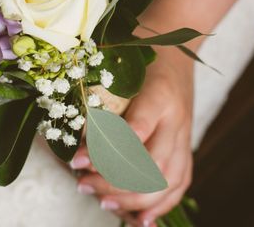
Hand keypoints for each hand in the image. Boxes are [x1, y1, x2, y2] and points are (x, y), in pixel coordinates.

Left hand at [72, 48, 194, 225]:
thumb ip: (98, 86)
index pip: (136, 131)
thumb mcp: (117, 58)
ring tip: (103, 203)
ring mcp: (185, 134)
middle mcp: (176, 118)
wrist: (177, 45)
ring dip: (134, 198)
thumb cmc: (141, 49)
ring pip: (168, 179)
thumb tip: (66, 122)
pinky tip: (140, 221)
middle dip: (114, 182)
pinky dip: (161, 205)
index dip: (106, 152)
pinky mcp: (186, 145)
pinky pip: (180, 182)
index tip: (76, 159)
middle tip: (82, 184)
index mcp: (159, 93)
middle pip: (152, 163)